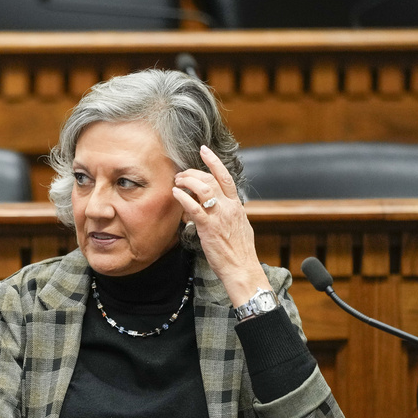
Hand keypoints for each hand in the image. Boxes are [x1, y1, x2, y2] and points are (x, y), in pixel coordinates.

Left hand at [172, 146, 269, 306]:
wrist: (242, 268)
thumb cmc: (239, 251)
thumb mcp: (239, 226)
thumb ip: (230, 213)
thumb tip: (223, 205)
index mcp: (236, 206)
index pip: (225, 177)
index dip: (214, 162)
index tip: (204, 150)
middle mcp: (229, 207)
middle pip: (210, 180)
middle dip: (193, 172)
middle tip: (181, 174)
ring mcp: (219, 216)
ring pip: (203, 189)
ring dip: (187, 182)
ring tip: (177, 182)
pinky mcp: (209, 227)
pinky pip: (194, 208)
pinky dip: (183, 198)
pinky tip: (175, 194)